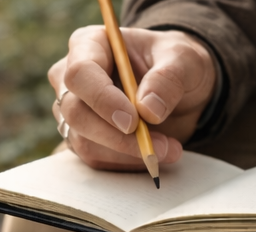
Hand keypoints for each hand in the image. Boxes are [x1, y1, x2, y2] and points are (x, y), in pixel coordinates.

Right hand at [48, 26, 215, 169]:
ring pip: (84, 141)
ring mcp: (73, 110)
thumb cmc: (175, 64)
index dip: (102, 99)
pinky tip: (154, 153)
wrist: (180, 90)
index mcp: (89, 45)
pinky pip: (95, 158)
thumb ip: (169, 78)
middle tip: (157, 145)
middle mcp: (71, 78)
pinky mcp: (82, 138)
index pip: (80, 73)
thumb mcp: (185, 60)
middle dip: (116, 136)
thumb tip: (148, 110)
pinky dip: (126, 162)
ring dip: (127, 153)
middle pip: (75, 112)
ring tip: (168, 149)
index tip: (133, 121)